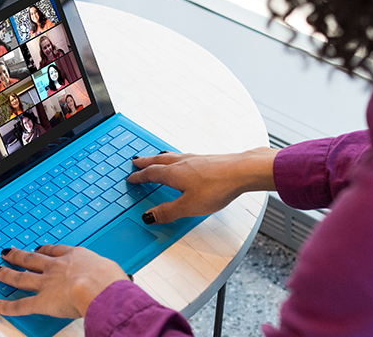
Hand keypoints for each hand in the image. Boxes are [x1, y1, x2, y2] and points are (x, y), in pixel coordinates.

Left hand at [0, 245, 128, 317]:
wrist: (99, 288)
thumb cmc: (109, 280)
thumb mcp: (112, 270)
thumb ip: (107, 274)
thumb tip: (118, 280)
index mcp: (75, 257)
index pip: (55, 251)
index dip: (44, 250)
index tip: (39, 249)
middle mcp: (57, 267)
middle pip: (32, 259)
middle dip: (18, 256)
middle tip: (8, 252)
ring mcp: (47, 284)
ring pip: (21, 277)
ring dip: (7, 274)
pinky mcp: (42, 302)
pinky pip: (21, 305)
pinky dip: (8, 307)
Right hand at [127, 147, 277, 223]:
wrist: (242, 171)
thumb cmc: (217, 187)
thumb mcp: (188, 206)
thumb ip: (168, 212)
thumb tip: (149, 216)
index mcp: (173, 173)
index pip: (150, 174)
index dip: (139, 177)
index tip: (130, 178)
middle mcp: (182, 163)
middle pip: (158, 161)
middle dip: (145, 162)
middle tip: (136, 161)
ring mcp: (195, 159)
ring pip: (171, 156)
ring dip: (159, 158)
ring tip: (155, 158)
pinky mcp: (208, 159)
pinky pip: (184, 156)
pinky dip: (175, 158)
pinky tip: (183, 161)